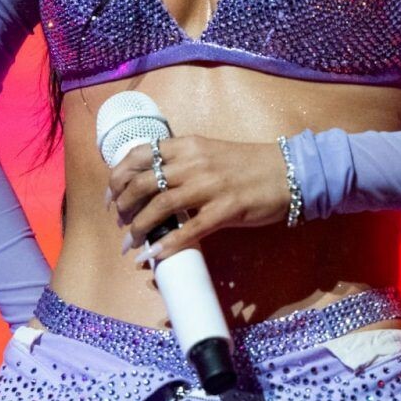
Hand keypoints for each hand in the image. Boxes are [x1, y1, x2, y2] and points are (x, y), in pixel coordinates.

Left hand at [106, 135, 291, 264]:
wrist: (289, 172)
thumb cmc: (248, 164)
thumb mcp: (210, 153)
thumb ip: (183, 164)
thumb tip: (154, 186)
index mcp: (188, 145)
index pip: (140, 154)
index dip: (118, 176)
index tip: (112, 195)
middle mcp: (193, 163)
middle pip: (142, 182)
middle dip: (124, 206)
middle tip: (120, 222)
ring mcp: (208, 187)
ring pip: (159, 207)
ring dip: (139, 229)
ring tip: (131, 244)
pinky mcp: (225, 210)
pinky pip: (188, 230)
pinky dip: (166, 245)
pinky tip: (154, 255)